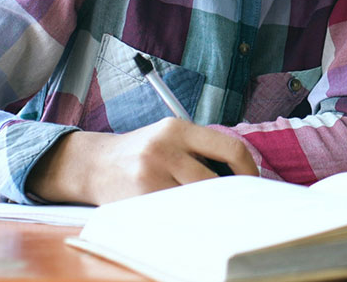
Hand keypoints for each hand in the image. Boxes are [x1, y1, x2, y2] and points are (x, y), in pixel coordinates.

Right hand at [27, 117, 257, 203]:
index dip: (248, 169)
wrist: (94, 164)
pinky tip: (187, 218)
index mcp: (178, 128)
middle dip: (228, 196)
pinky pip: (174, 214)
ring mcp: (150, 174)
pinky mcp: (138, 198)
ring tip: (211, 212)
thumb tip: (242, 176)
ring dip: (208, 209)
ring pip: (196, 201)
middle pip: (215, 181)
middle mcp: (164, 148)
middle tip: (236, 205)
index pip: (230, 147)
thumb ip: (202, 149)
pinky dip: (186, 219)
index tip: (253, 182)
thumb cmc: (143, 152)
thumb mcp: (170, 136)